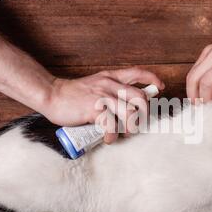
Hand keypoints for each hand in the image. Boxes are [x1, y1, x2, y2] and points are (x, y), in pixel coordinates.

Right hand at [43, 68, 163, 143]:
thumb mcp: (95, 86)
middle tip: (137, 124)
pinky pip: (112, 125)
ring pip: (130, 112)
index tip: (160, 87)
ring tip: (124, 133)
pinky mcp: (94, 109)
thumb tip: (126, 107)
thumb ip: (110, 92)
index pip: (137, 72)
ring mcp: (102, 96)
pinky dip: (113, 136)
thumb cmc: (72, 95)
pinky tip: (108, 139)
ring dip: (131, 127)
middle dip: (144, 114)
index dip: (152, 79)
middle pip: (140, 97)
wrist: (51, 95)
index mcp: (111, 77)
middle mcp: (109, 84)